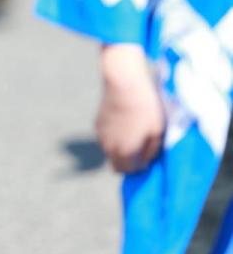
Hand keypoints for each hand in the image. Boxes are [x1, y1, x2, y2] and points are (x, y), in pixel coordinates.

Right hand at [95, 43, 164, 172]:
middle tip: (140, 149)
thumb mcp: (157, 131)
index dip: (139, 167)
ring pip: (110, 150)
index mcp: (124, 153)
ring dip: (119, 148)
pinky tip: (124, 122)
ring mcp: (101, 134)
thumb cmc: (145, 107)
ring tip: (132, 133)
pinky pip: (105, 136)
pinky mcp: (97, 121)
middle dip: (127, 162)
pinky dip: (113, 135)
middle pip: (116, 164)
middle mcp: (109, 147)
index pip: (129, 171)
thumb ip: (151, 151)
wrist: (123, 82)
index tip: (147, 158)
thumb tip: (146, 162)